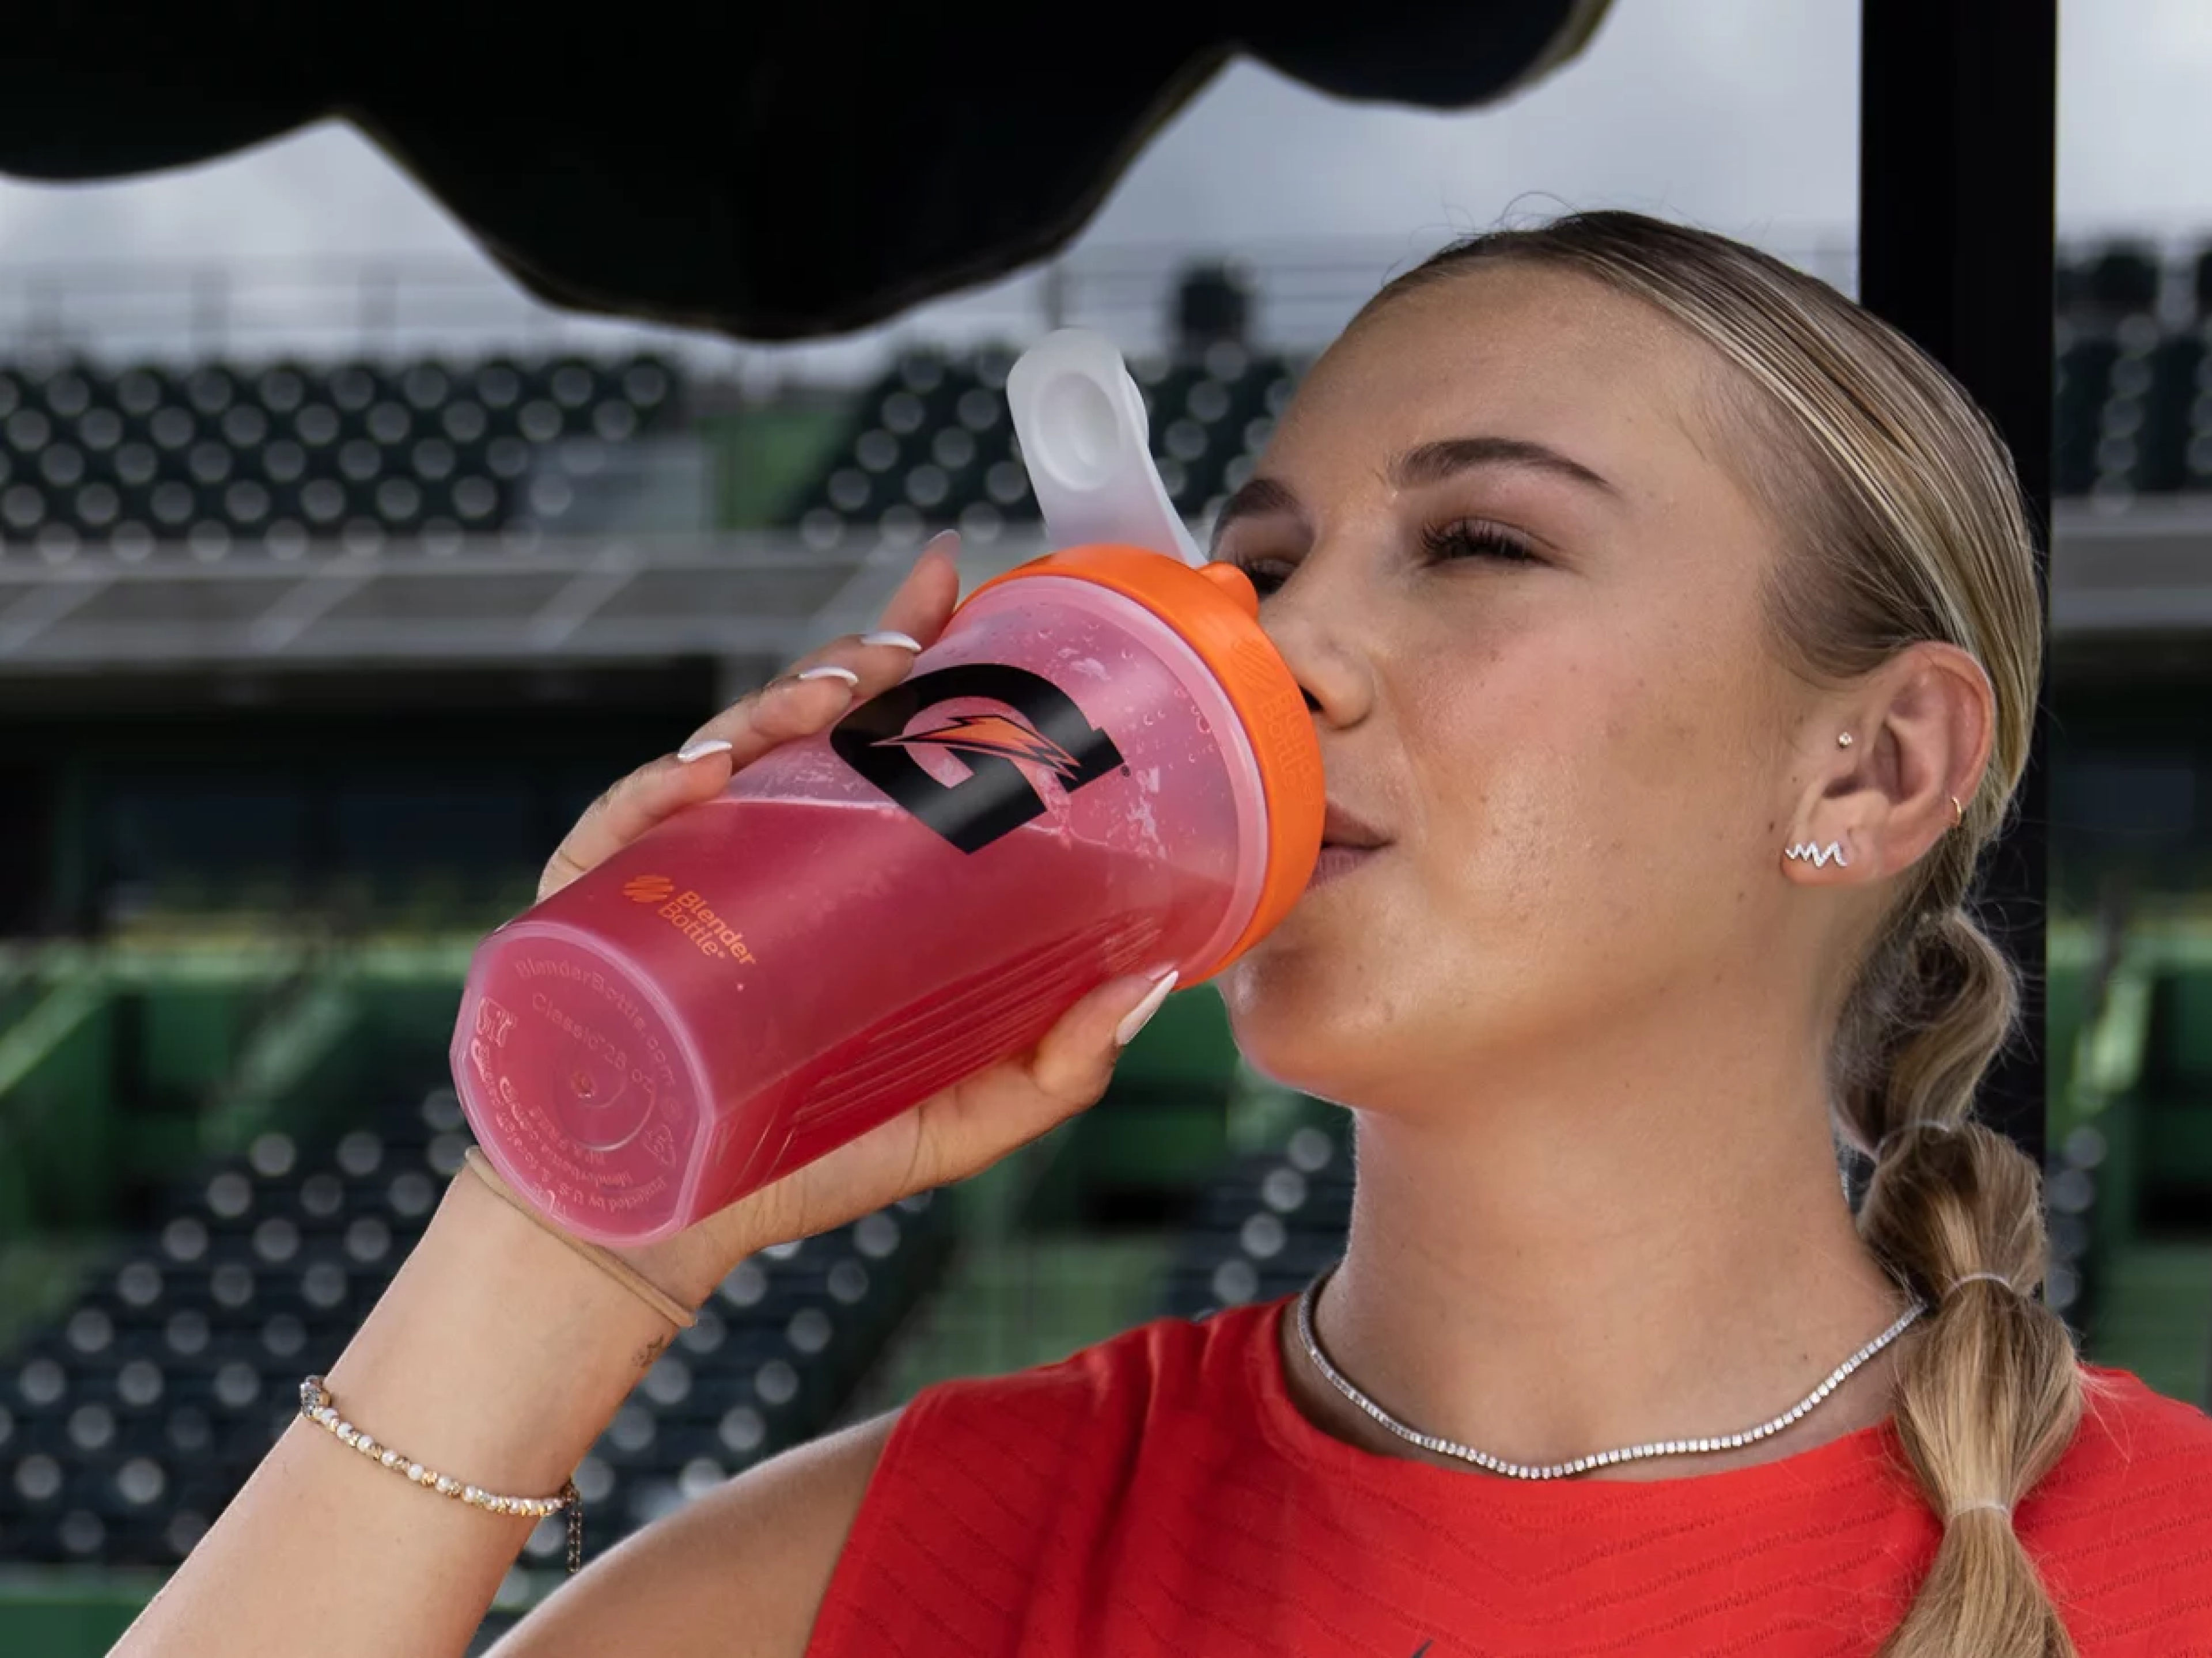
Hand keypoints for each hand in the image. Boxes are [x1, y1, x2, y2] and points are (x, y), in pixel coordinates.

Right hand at [532, 531, 1179, 1305]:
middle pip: (795, 729)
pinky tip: (705, 778)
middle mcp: (752, 859)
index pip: (870, 740)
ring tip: (833, 692)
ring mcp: (668, 881)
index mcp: (830, 880)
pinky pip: (620, 834)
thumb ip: (1055, 1066)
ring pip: (715, 756)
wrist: (658, 1229)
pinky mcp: (593, 919)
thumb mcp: (955, 1116)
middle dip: (850, 663)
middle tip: (903, 643)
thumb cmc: (799, 1165)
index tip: (955, 578)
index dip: (910, 648)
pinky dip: (657, 794)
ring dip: (773, 708)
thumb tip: (1158, 982)